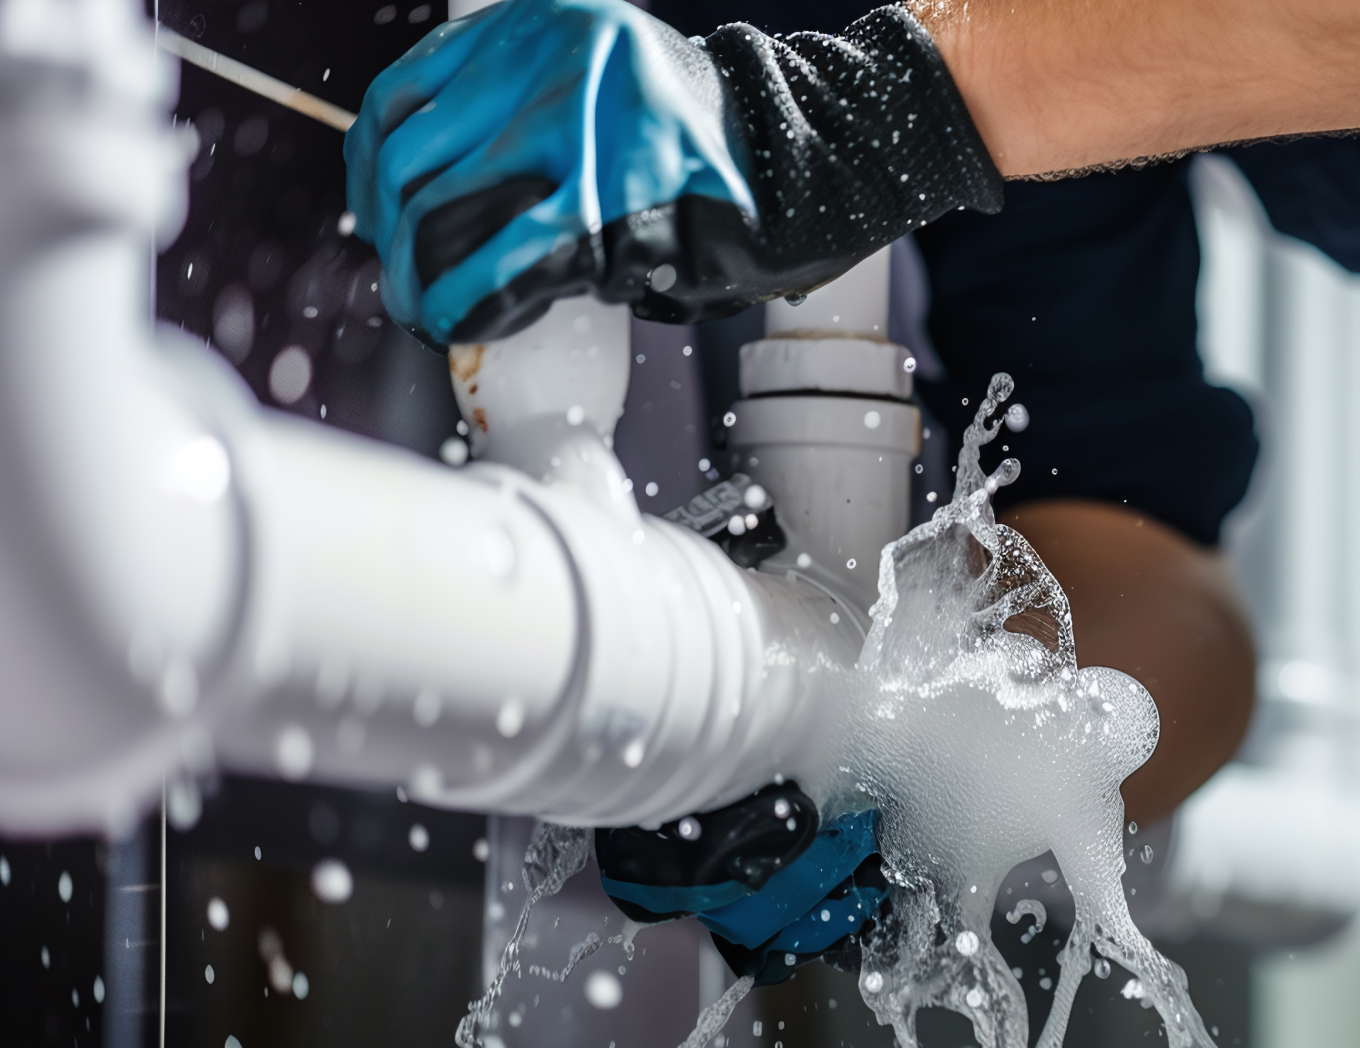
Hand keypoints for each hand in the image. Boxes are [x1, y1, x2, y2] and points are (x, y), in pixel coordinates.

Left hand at [345, 0, 1001, 343]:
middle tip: (409, 282)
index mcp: (538, 24)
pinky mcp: (606, 215)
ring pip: (437, 222)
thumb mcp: (592, 83)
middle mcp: (550, 64)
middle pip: (410, 167)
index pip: (400, 96)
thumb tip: (416, 194)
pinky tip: (468, 322)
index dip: (370, 172)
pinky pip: (496, 272)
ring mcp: (580, 137)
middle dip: (393, 243)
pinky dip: (464, 309)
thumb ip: (513, 111)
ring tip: (432, 312)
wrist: (801, 166)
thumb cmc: (690, 142)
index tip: (380, 214)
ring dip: (418, 286)